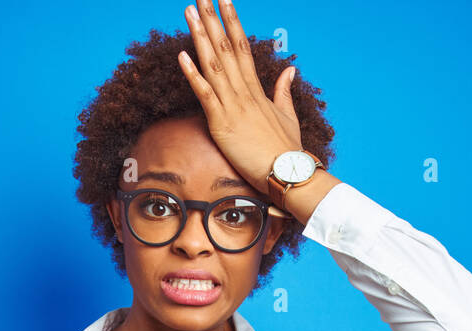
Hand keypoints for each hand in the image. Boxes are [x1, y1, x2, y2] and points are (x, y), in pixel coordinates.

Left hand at [177, 0, 302, 195]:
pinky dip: (193, 75)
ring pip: (214, 64)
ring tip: (190, 12)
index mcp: (256, 89)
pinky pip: (205, 95)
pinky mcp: (223, 124)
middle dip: (213, 19)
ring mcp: (233, 106)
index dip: (232, 22)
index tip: (224, 1)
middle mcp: (244, 92)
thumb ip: (284, 91)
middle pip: (226, 47)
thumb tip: (289, 71)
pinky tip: (182, 55)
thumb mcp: (287, 116)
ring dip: (200, 36)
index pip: (242, 47)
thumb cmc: (287, 151)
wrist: (289, 173)